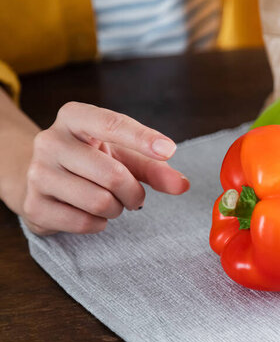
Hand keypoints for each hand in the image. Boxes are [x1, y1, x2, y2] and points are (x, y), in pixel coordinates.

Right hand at [23, 102, 189, 234]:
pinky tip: (91, 213)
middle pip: (112, 174)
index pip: (110, 124)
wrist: (43, 177)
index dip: (142, 138)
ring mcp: (37, 173)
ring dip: (117, 209)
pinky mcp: (33, 205)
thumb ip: (154, 166)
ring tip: (111, 203)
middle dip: (134, 192)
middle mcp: (50, 141)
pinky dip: (98, 223)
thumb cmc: (92, 159)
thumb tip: (183, 185)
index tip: (168, 150)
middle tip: (135, 197)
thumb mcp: (123, 155)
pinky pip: (83, 222)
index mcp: (74, 118)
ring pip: (99, 201)